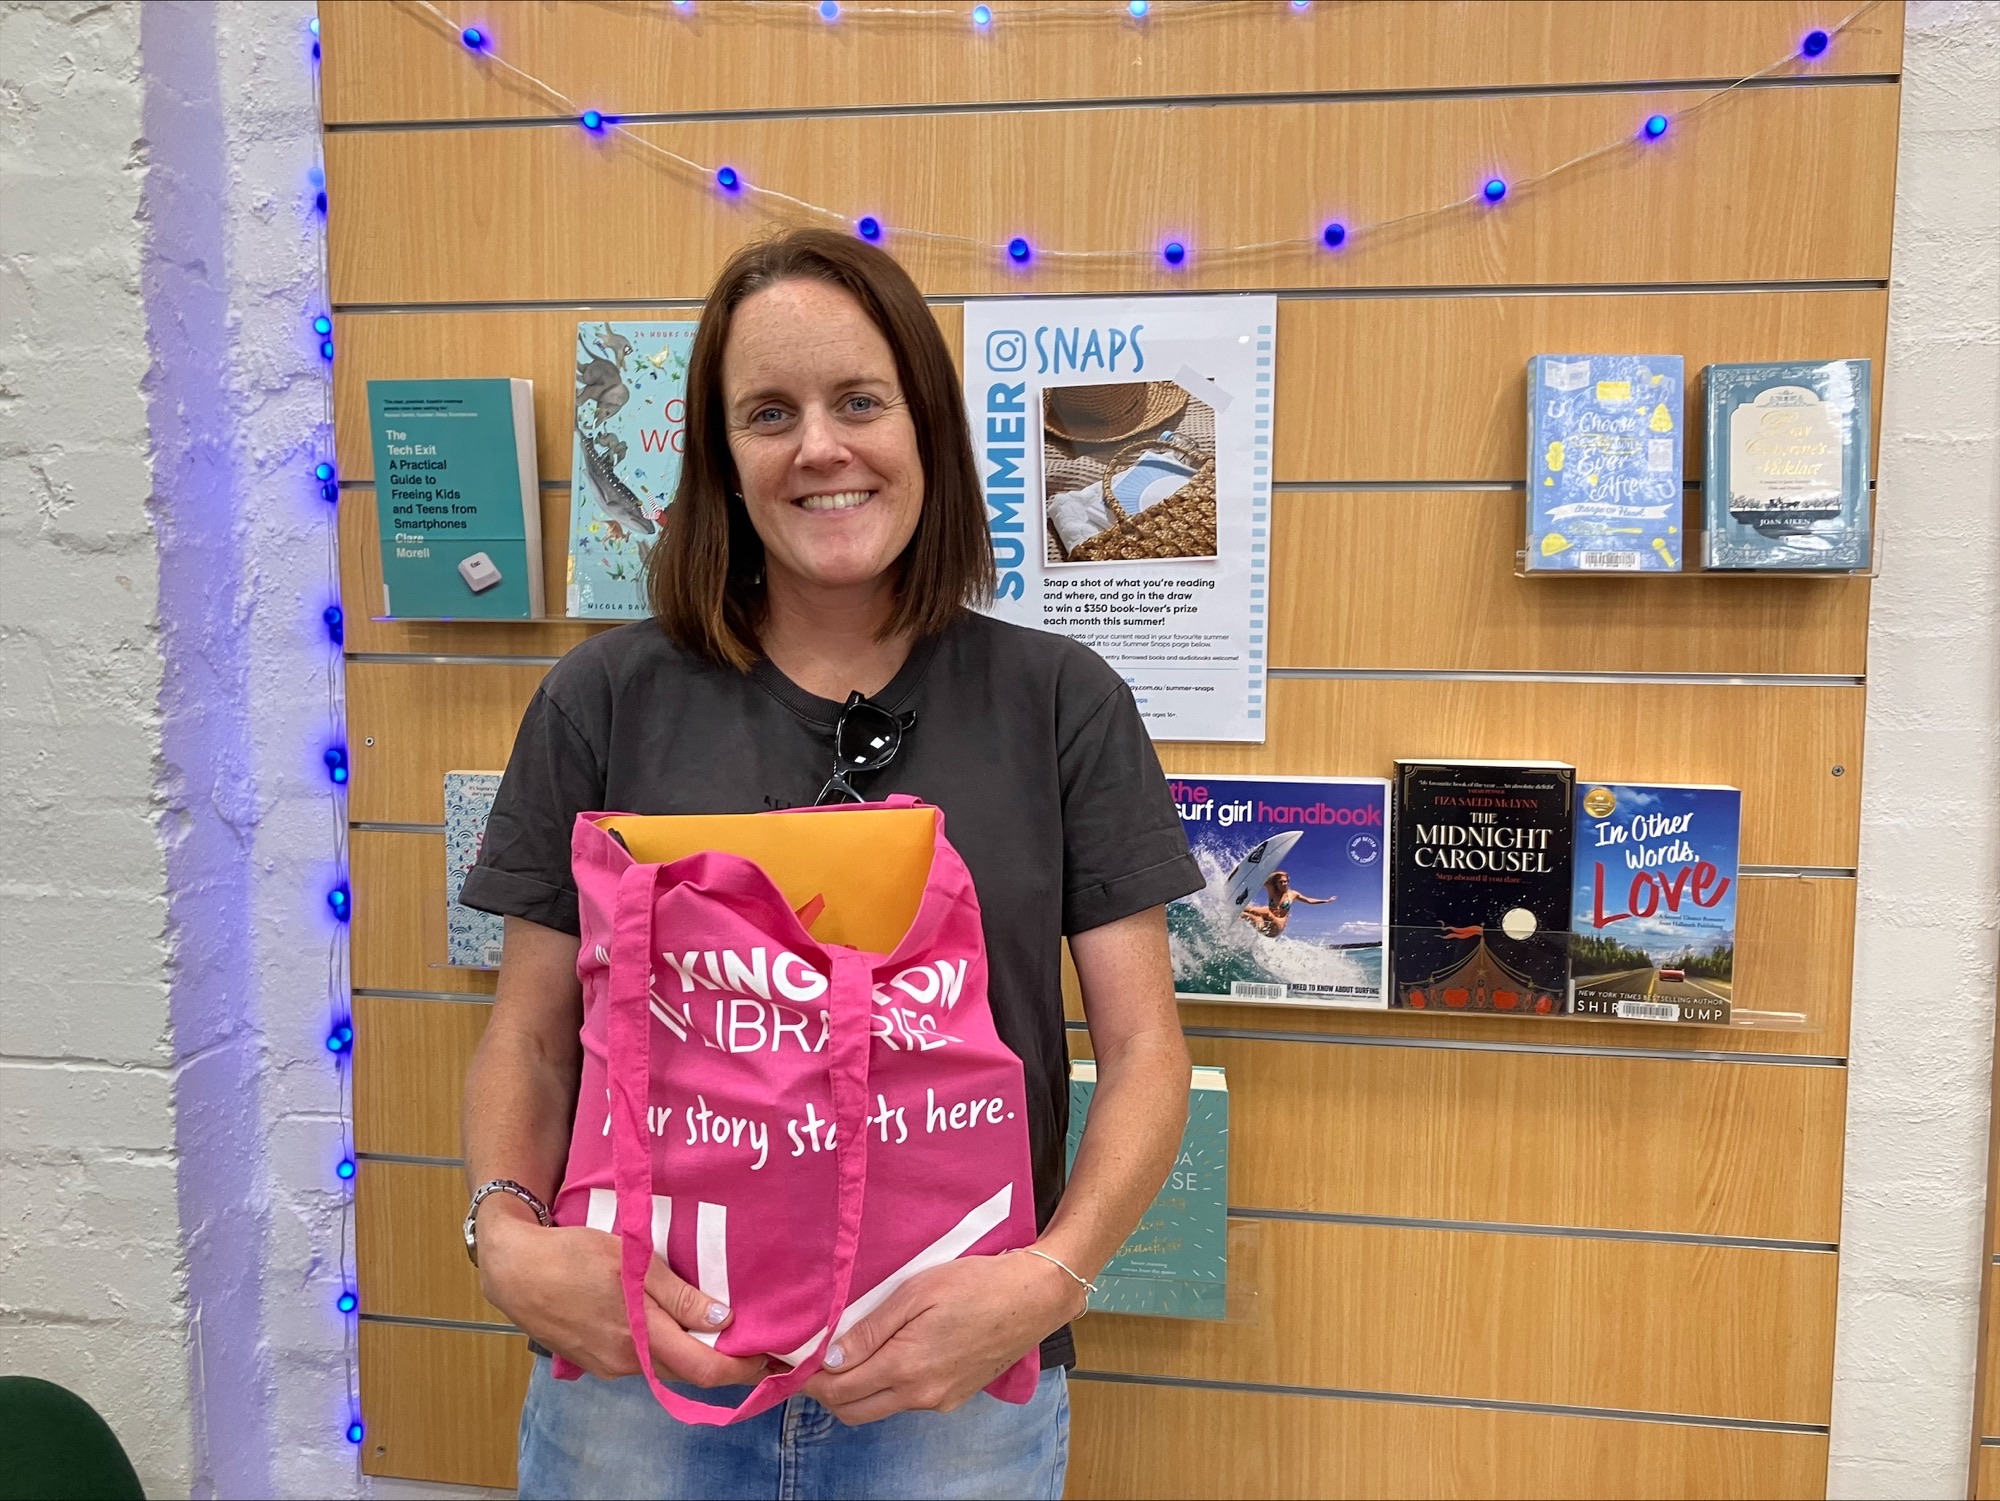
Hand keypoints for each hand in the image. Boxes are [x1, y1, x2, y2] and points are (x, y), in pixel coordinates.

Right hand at [476, 1199, 765, 1386]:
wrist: (515, 1270)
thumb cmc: (574, 1256)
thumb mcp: (631, 1263)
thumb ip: (677, 1295)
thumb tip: (722, 1319)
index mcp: (641, 1337)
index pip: (706, 1369)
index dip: (744, 1368)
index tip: (772, 1357)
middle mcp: (628, 1362)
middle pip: (690, 1373)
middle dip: (727, 1362)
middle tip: (758, 1339)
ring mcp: (610, 1365)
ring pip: (667, 1368)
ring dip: (697, 1355)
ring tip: (724, 1329)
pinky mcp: (597, 1359)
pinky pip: (645, 1361)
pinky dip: (669, 1350)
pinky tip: (678, 1326)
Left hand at [801, 1249, 1081, 1424]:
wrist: (1034, 1297)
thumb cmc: (975, 1283)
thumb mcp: (916, 1292)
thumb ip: (871, 1329)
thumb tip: (832, 1358)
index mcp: (906, 1367)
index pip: (839, 1390)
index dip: (810, 1379)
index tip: (794, 1361)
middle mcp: (920, 1395)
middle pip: (853, 1411)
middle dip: (826, 1392)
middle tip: (814, 1361)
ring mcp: (940, 1400)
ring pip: (879, 1409)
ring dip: (855, 1392)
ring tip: (847, 1355)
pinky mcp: (955, 1397)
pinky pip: (906, 1402)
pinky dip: (885, 1389)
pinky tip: (887, 1357)